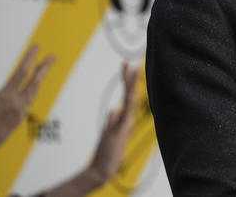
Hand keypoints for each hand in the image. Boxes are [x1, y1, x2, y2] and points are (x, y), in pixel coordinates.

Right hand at [0, 44, 54, 152]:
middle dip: (44, 68)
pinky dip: (28, 94)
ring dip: (37, 80)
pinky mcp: (19, 121)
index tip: (36, 47)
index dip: (29, 58)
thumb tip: (6, 87)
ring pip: (32, 93)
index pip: (21, 72)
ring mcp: (20, 113)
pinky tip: (28, 90)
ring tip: (42, 69)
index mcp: (6, 97)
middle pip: (35, 82)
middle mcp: (17, 104)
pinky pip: (26, 103)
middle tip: (52, 57)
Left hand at [87, 63, 138, 185]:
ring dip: (131, 86)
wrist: (103, 170)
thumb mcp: (108, 134)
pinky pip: (126, 113)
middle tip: (130, 64)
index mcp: (123, 120)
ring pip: (130, 101)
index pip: (126, 97)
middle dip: (130, 79)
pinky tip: (131, 93)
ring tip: (132, 72)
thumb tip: (112, 110)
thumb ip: (111, 121)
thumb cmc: (106, 154)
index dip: (126, 82)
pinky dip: (129, 103)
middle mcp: (126, 120)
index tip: (126, 68)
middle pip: (130, 95)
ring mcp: (125, 125)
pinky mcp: (121, 131)